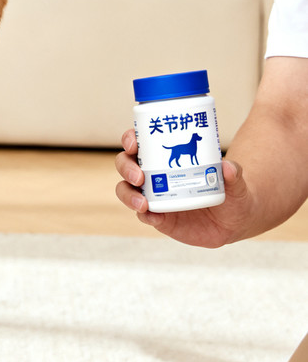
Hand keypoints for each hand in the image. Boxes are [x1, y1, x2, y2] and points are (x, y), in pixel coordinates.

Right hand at [115, 128, 252, 247]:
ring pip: (127, 190)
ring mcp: (154, 196)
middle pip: (126, 165)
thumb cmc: (232, 193)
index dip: (131, 140)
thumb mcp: (236, 182)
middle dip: (126, 168)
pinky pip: (144, 216)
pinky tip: (153, 217)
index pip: (142, 143)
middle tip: (140, 177)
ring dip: (128, 195)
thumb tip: (227, 167)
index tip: (134, 144)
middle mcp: (155, 174)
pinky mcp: (159, 218)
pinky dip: (145, 216)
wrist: (234, 221)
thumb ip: (234, 174)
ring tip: (143, 203)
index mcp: (167, 157)